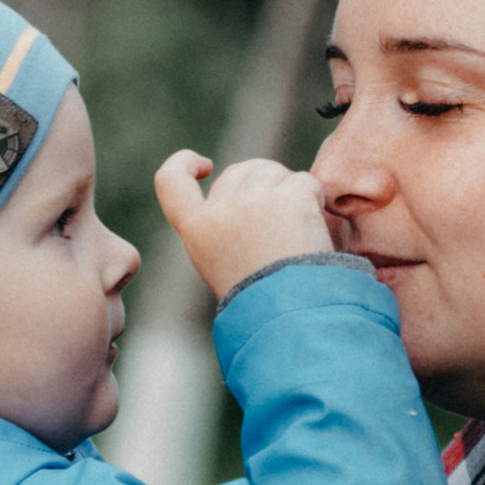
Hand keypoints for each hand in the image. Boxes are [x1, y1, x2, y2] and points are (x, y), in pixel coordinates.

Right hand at [154, 150, 332, 300]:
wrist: (294, 321)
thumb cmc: (263, 306)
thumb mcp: (222, 269)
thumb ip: (222, 229)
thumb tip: (244, 192)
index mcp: (196, 230)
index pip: (170, 180)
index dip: (184, 164)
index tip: (204, 164)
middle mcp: (220, 209)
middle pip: (239, 173)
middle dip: (261, 185)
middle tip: (280, 226)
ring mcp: (254, 200)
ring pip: (273, 173)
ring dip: (289, 192)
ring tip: (297, 235)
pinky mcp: (289, 196)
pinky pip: (306, 183)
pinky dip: (314, 201)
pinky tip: (314, 232)